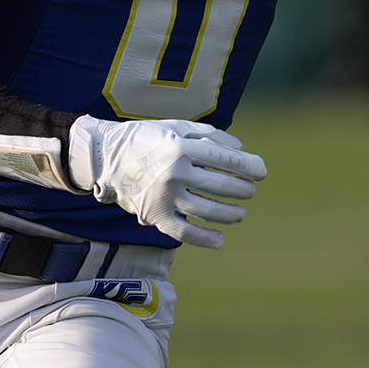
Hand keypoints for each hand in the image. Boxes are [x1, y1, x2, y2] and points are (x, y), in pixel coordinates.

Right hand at [69, 116, 267, 249]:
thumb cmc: (148, 139)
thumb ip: (210, 136)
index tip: (262, 172)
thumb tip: (241, 152)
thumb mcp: (178, 128)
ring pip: (208, 211)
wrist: (106, 157)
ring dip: (231, 214)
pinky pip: (184, 233)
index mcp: (182, 148)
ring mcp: (164, 197)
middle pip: (222, 186)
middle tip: (251, 191)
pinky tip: (220, 239)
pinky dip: (205, 239)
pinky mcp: (154, 216)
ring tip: (240, 213)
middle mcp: (175, 173)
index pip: (228, 161)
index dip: (251, 167)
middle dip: (244, 190)